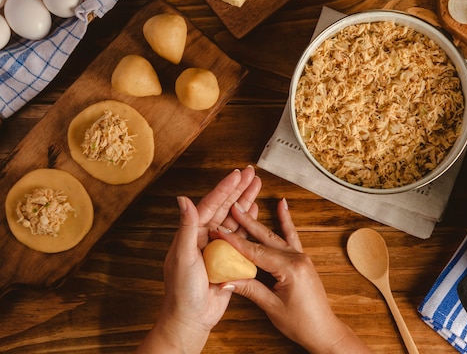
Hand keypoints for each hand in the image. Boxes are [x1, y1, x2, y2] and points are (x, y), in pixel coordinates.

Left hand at [136, 166, 260, 353]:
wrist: (192, 318)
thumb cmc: (182, 290)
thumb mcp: (183, 256)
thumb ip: (186, 227)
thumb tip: (183, 199)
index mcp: (193, 233)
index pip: (211, 205)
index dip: (225, 189)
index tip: (237, 174)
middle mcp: (206, 236)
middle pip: (226, 207)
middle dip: (239, 189)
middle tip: (252, 173)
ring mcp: (218, 247)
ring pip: (235, 219)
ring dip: (246, 202)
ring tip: (257, 186)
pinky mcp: (229, 259)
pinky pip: (241, 237)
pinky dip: (248, 222)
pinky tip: (255, 211)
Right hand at [216, 199, 371, 353]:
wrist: (324, 330)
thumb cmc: (301, 323)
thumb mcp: (272, 307)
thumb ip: (250, 290)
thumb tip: (225, 280)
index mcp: (290, 269)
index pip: (256, 252)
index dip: (235, 242)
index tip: (219, 231)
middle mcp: (297, 258)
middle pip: (266, 238)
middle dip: (246, 223)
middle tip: (232, 208)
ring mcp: (302, 257)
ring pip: (276, 236)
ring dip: (259, 222)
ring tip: (247, 205)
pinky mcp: (302, 260)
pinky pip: (292, 237)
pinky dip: (286, 221)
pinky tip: (282, 206)